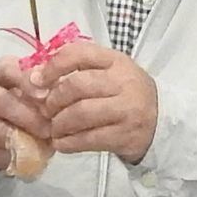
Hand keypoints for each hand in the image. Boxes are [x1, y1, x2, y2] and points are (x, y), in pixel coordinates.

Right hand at [0, 57, 55, 179]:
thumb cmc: (12, 108)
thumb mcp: (24, 93)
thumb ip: (42, 90)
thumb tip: (65, 92)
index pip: (8, 68)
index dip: (27, 80)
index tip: (46, 93)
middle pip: (1, 101)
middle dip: (29, 115)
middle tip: (50, 126)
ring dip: (23, 137)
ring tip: (42, 142)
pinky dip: (13, 153)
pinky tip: (28, 154)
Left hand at [30, 39, 159, 163]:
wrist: (161, 121)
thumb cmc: (126, 93)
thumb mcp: (110, 71)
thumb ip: (78, 69)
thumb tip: (35, 77)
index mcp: (116, 60)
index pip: (78, 53)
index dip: (52, 66)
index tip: (38, 80)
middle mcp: (123, 82)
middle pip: (76, 86)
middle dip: (53, 100)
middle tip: (46, 110)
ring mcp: (126, 109)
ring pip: (80, 114)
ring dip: (59, 123)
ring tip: (54, 128)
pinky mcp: (125, 135)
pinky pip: (88, 139)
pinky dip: (68, 143)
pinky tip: (62, 143)